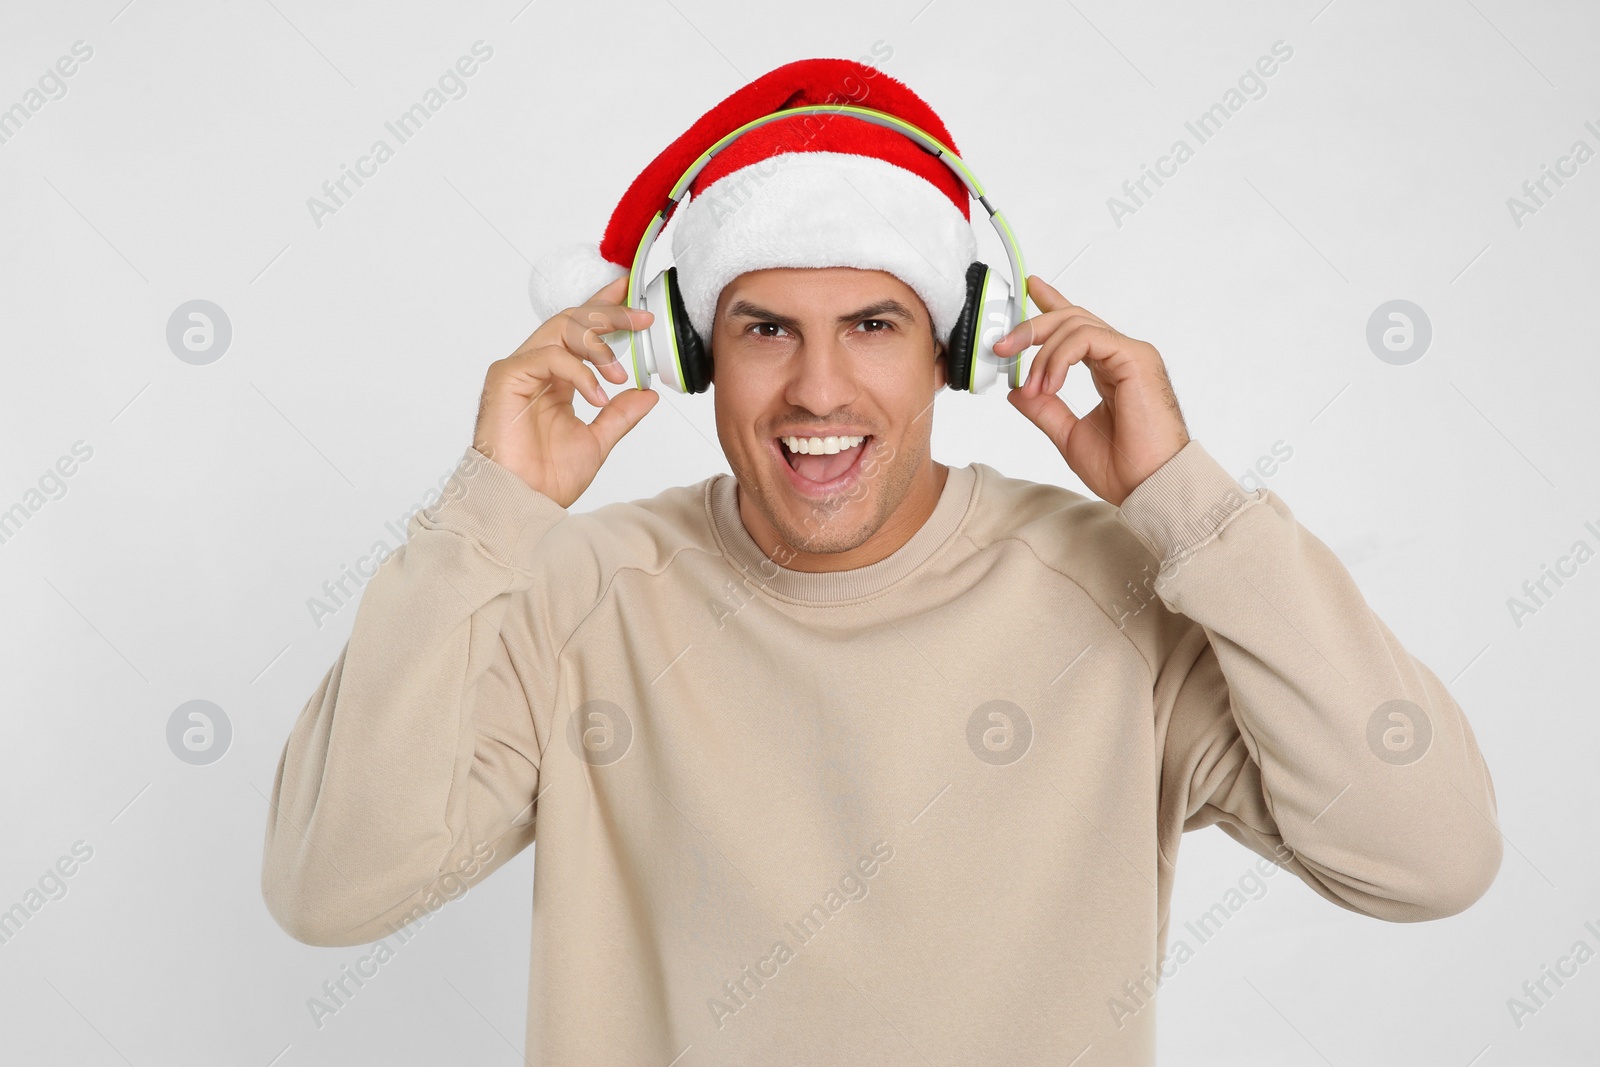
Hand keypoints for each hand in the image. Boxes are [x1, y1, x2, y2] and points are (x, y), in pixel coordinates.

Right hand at [471, 275, 657, 507]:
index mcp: (557, 378)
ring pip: (561, 329)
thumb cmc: (547, 478)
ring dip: (599, 344)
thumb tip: (648, 394)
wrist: (522, 501)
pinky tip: (599, 394)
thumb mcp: (598, 441)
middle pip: (573, 320)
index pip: (581, 330)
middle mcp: (537, 368)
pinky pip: (549, 356)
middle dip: (611, 314)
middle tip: (643, 318)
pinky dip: (580, 372)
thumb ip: (621, 414)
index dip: (605, 307)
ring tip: (622, 373)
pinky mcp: (507, 376)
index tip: (631, 294)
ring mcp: (520, 369)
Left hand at [995, 275, 1189, 506]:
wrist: (1150, 486)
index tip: (1030, 289)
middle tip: (1003, 346)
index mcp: (1108, 370)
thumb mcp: (1068, 434)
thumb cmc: (1123, 467)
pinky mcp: (1135, 357)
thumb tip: (1016, 390)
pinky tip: (1050, 383)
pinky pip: (1087, 338)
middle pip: (1071, 319)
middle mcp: (1121, 356)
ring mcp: (1130, 354)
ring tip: (1034, 385)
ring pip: (1076, 324)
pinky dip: (1060, 357)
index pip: (1078, 328)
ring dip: (1043, 352)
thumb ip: (1044, 409)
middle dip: (1032, 327)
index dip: (1053, 304)